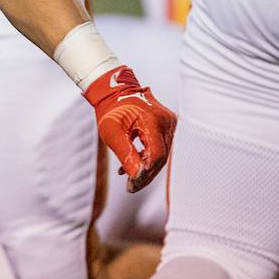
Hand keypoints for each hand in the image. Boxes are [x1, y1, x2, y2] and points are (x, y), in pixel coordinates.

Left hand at [84, 66, 176, 192]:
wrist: (114, 91)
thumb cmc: (110, 109)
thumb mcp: (112, 132)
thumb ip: (125, 154)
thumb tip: (135, 178)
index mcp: (153, 121)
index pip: (156, 156)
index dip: (145, 174)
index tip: (132, 186)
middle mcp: (166, 122)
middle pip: (161, 157)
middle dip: (146, 175)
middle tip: (131, 187)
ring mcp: (168, 123)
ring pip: (161, 154)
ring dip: (145, 167)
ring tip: (129, 179)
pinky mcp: (166, 126)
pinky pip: (159, 146)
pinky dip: (147, 157)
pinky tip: (131, 166)